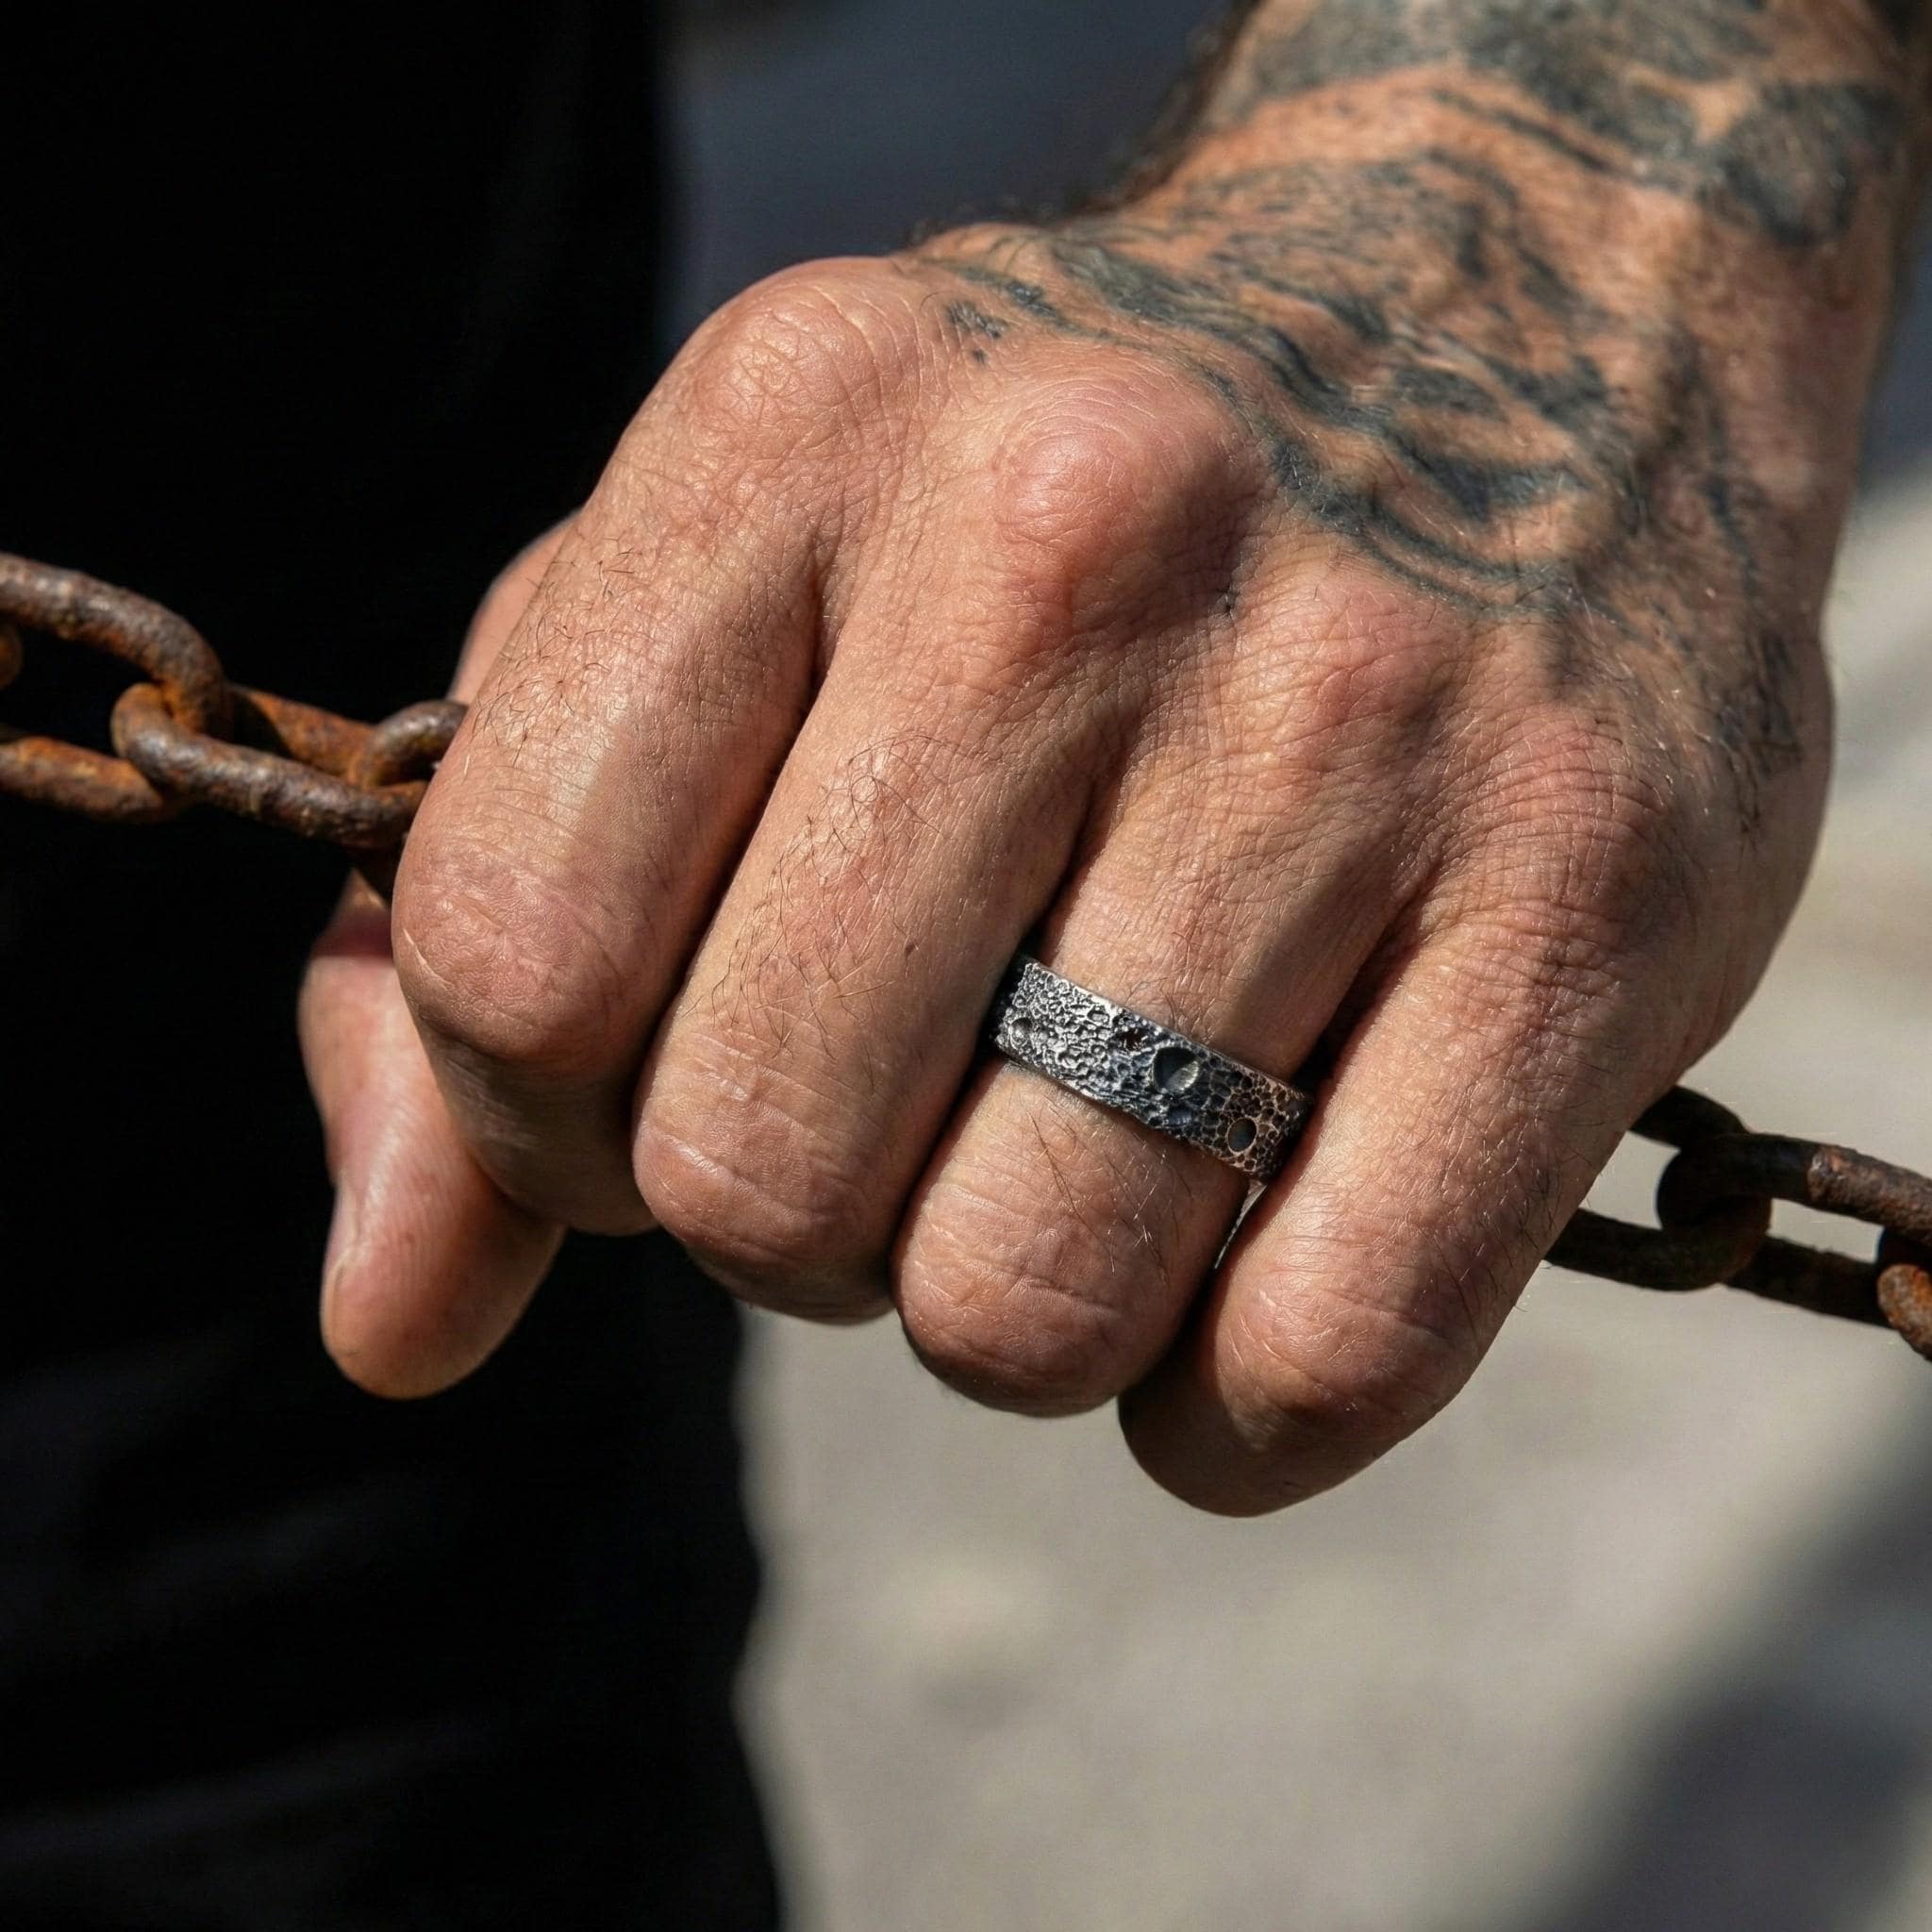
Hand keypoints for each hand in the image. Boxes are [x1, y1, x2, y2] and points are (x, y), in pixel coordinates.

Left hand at [301, 1, 1917, 1510]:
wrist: (1521, 307)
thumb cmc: (1052, 509)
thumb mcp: (717, 604)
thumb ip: (479, 941)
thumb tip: (392, 1325)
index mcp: (790, 435)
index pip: (515, 956)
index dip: (542, 1117)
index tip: (654, 1084)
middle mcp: (1067, 547)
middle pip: (766, 1177)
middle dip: (796, 1222)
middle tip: (907, 1108)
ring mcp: (1356, 722)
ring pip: (1031, 1304)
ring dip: (1013, 1313)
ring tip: (1077, 1164)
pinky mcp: (1598, 891)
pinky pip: (1327, 1356)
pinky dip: (1231, 1414)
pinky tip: (1232, 1288)